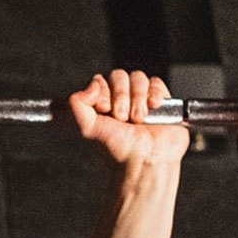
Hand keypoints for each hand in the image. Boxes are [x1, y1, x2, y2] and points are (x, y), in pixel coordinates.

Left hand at [68, 70, 190, 167]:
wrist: (144, 161)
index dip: (102, 91)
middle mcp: (120, 100)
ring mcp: (140, 99)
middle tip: (122, 118)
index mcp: (102, 105)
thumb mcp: (88, 128)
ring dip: (137, 98)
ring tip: (138, 119)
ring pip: (137, 78)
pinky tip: (153, 108)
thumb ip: (77, 105)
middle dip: (120, 96)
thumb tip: (89, 85)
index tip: (104, 109)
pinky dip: (154, 93)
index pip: (100, 81)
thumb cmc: (118, 151)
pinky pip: (156, 83)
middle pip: (119, 76)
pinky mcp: (160, 101)